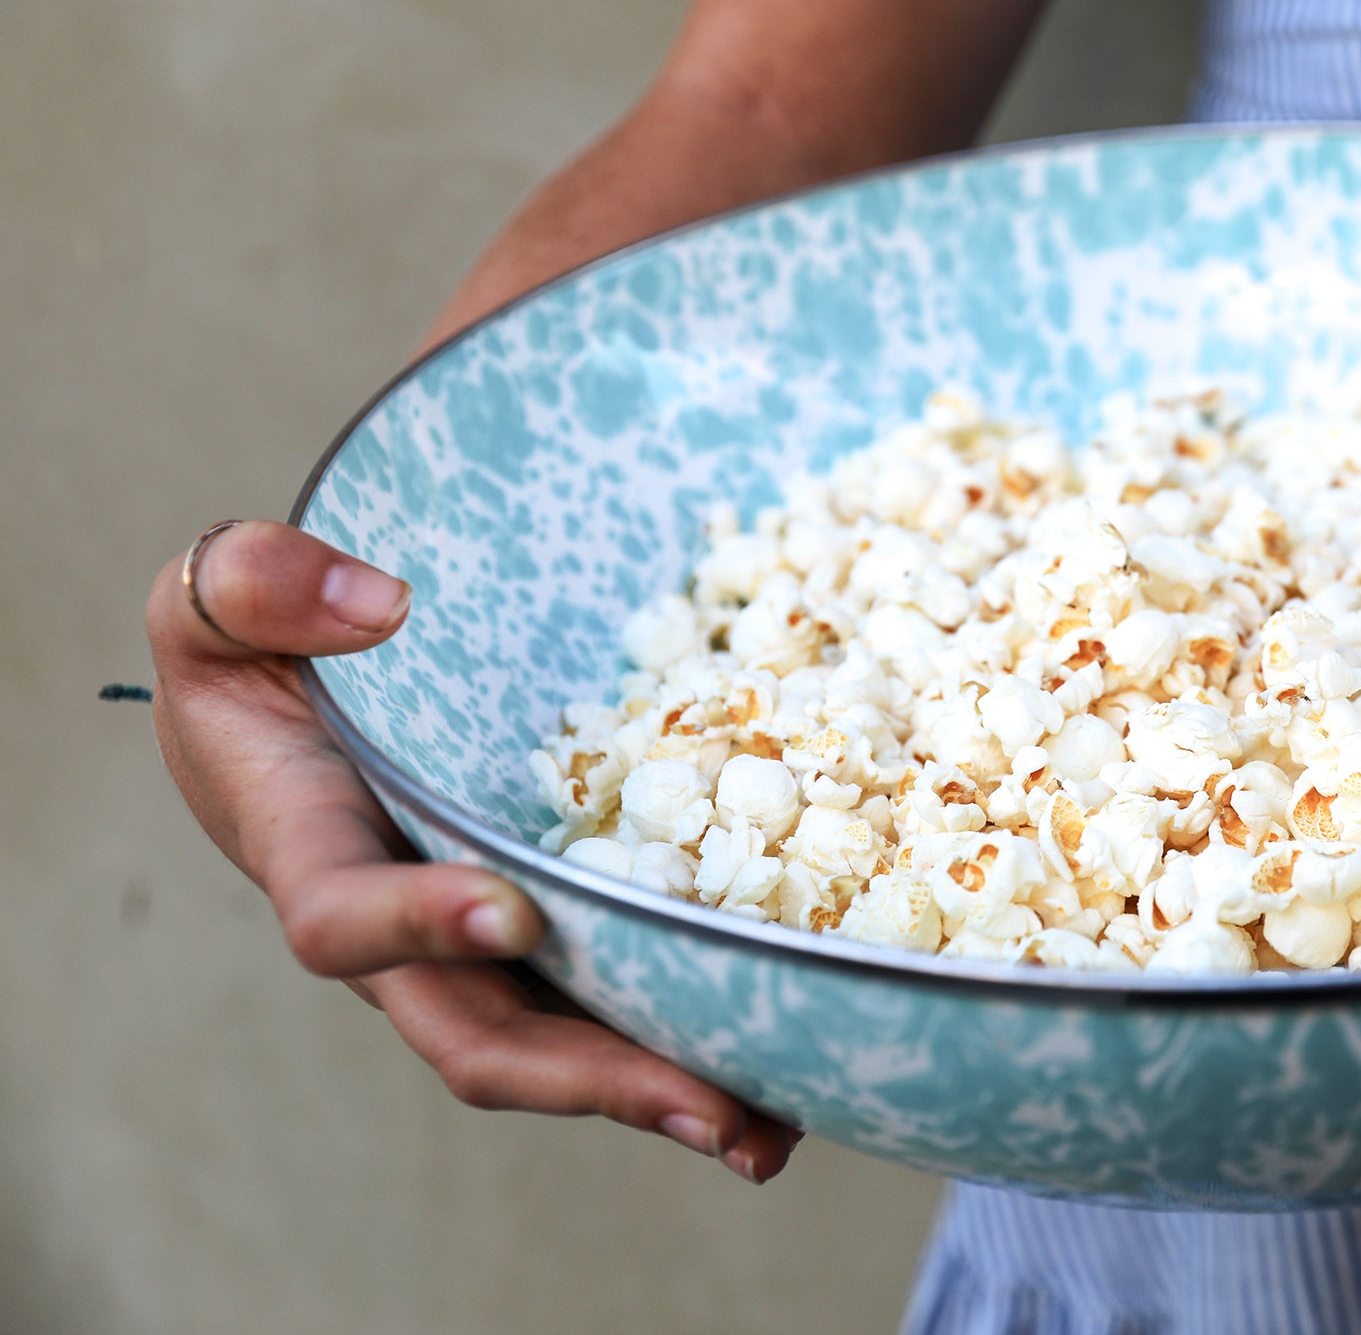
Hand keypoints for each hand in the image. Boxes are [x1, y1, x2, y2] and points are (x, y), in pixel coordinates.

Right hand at [146, 520, 798, 1182]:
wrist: (300, 698)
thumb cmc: (256, 648)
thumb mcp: (212, 601)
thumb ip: (251, 586)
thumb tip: (378, 602)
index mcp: (309, 848)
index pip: (340, 916)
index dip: (415, 924)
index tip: (510, 910)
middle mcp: (404, 929)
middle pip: (484, 1034)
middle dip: (592, 1080)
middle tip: (711, 1109)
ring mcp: (486, 944)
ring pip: (567, 1042)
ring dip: (667, 1089)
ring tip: (773, 1128)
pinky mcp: (557, 929)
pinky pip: (620, 990)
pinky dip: (698, 1026)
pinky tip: (795, 1050)